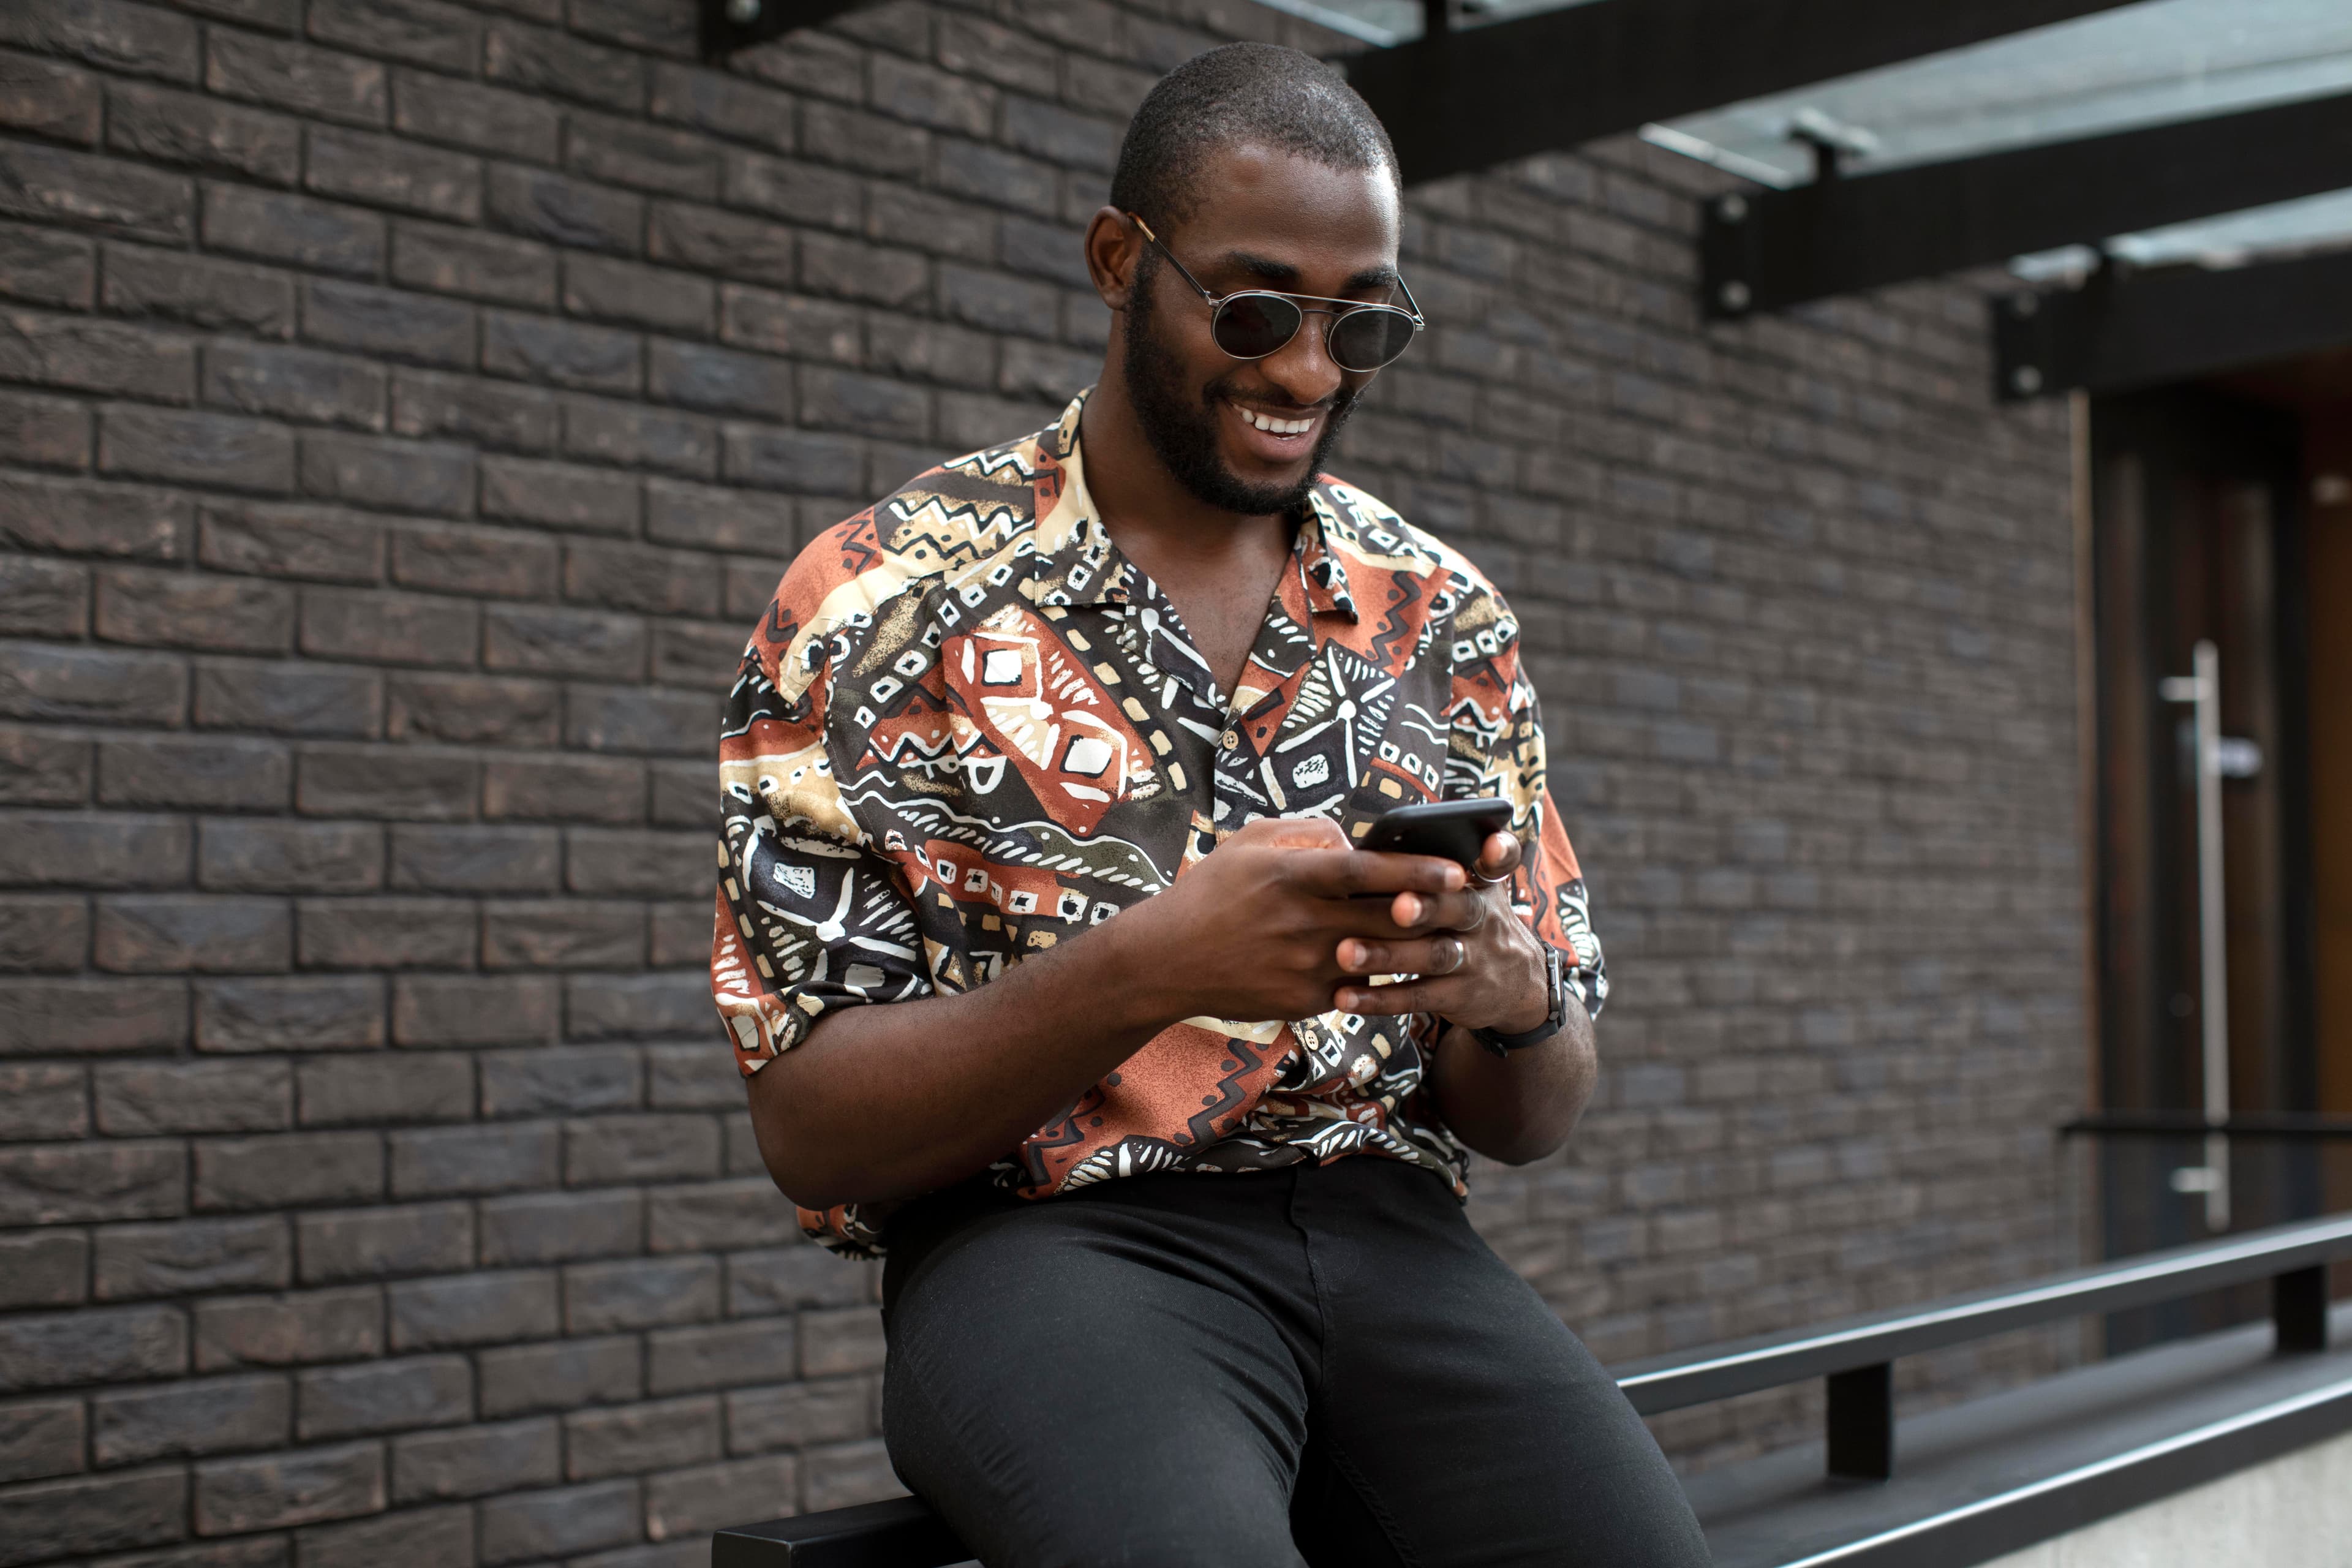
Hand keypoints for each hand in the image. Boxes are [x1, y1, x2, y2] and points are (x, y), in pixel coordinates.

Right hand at [1119, 815, 1467, 1025]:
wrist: (1167, 961)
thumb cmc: (1212, 893)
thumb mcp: (1251, 843)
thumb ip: (1308, 832)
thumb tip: (1355, 840)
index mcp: (1292, 876)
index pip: (1369, 872)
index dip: (1418, 871)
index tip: (1457, 870)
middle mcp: (1302, 923)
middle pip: (1388, 919)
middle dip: (1435, 913)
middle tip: (1471, 905)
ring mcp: (1305, 967)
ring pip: (1382, 959)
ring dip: (1419, 950)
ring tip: (1449, 939)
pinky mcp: (1304, 1001)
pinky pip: (1356, 987)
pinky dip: (1379, 976)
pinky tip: (1396, 968)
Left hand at [1331, 831, 1547, 1033]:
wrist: (1517, 984)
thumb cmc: (1470, 921)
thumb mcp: (1474, 889)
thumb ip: (1438, 866)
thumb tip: (1374, 844)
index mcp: (1482, 884)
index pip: (1502, 859)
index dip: (1499, 851)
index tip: (1490, 846)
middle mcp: (1483, 919)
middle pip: (1458, 908)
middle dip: (1427, 906)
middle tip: (1398, 905)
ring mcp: (1473, 961)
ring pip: (1431, 956)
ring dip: (1387, 954)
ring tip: (1347, 952)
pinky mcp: (1458, 997)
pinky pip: (1416, 997)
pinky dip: (1379, 997)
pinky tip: (1344, 995)